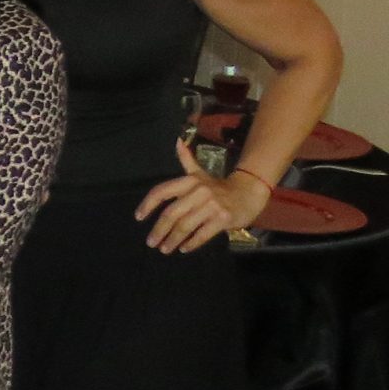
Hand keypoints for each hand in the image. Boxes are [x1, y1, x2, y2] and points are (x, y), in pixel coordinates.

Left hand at [137, 140, 270, 252]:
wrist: (250, 192)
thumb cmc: (219, 186)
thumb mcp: (201, 173)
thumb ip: (186, 160)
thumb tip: (177, 141)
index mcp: (190, 181)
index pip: (162, 191)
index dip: (147, 204)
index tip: (138, 217)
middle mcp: (199, 191)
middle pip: (171, 213)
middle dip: (159, 230)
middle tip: (151, 242)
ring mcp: (212, 205)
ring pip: (185, 226)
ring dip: (173, 239)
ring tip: (164, 249)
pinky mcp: (223, 218)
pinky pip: (202, 234)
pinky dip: (191, 243)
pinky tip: (184, 249)